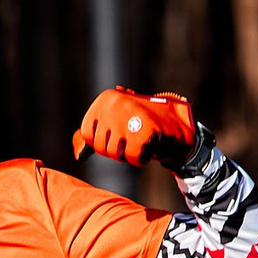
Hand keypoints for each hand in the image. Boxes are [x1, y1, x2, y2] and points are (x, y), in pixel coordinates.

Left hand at [72, 87, 196, 167]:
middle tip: (132, 139)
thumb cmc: (144, 125)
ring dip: (128, 155)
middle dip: (116, 150)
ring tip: (141, 141)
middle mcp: (116, 103)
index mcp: (106, 98)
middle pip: (100, 146)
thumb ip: (95, 132)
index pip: (87, 133)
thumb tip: (79, 153)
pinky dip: (141, 159)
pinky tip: (149, 148)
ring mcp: (130, 116)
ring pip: (115, 153)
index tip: (118, 136)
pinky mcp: (145, 130)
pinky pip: (133, 158)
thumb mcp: (116, 121)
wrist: (179, 126)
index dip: (101, 143)